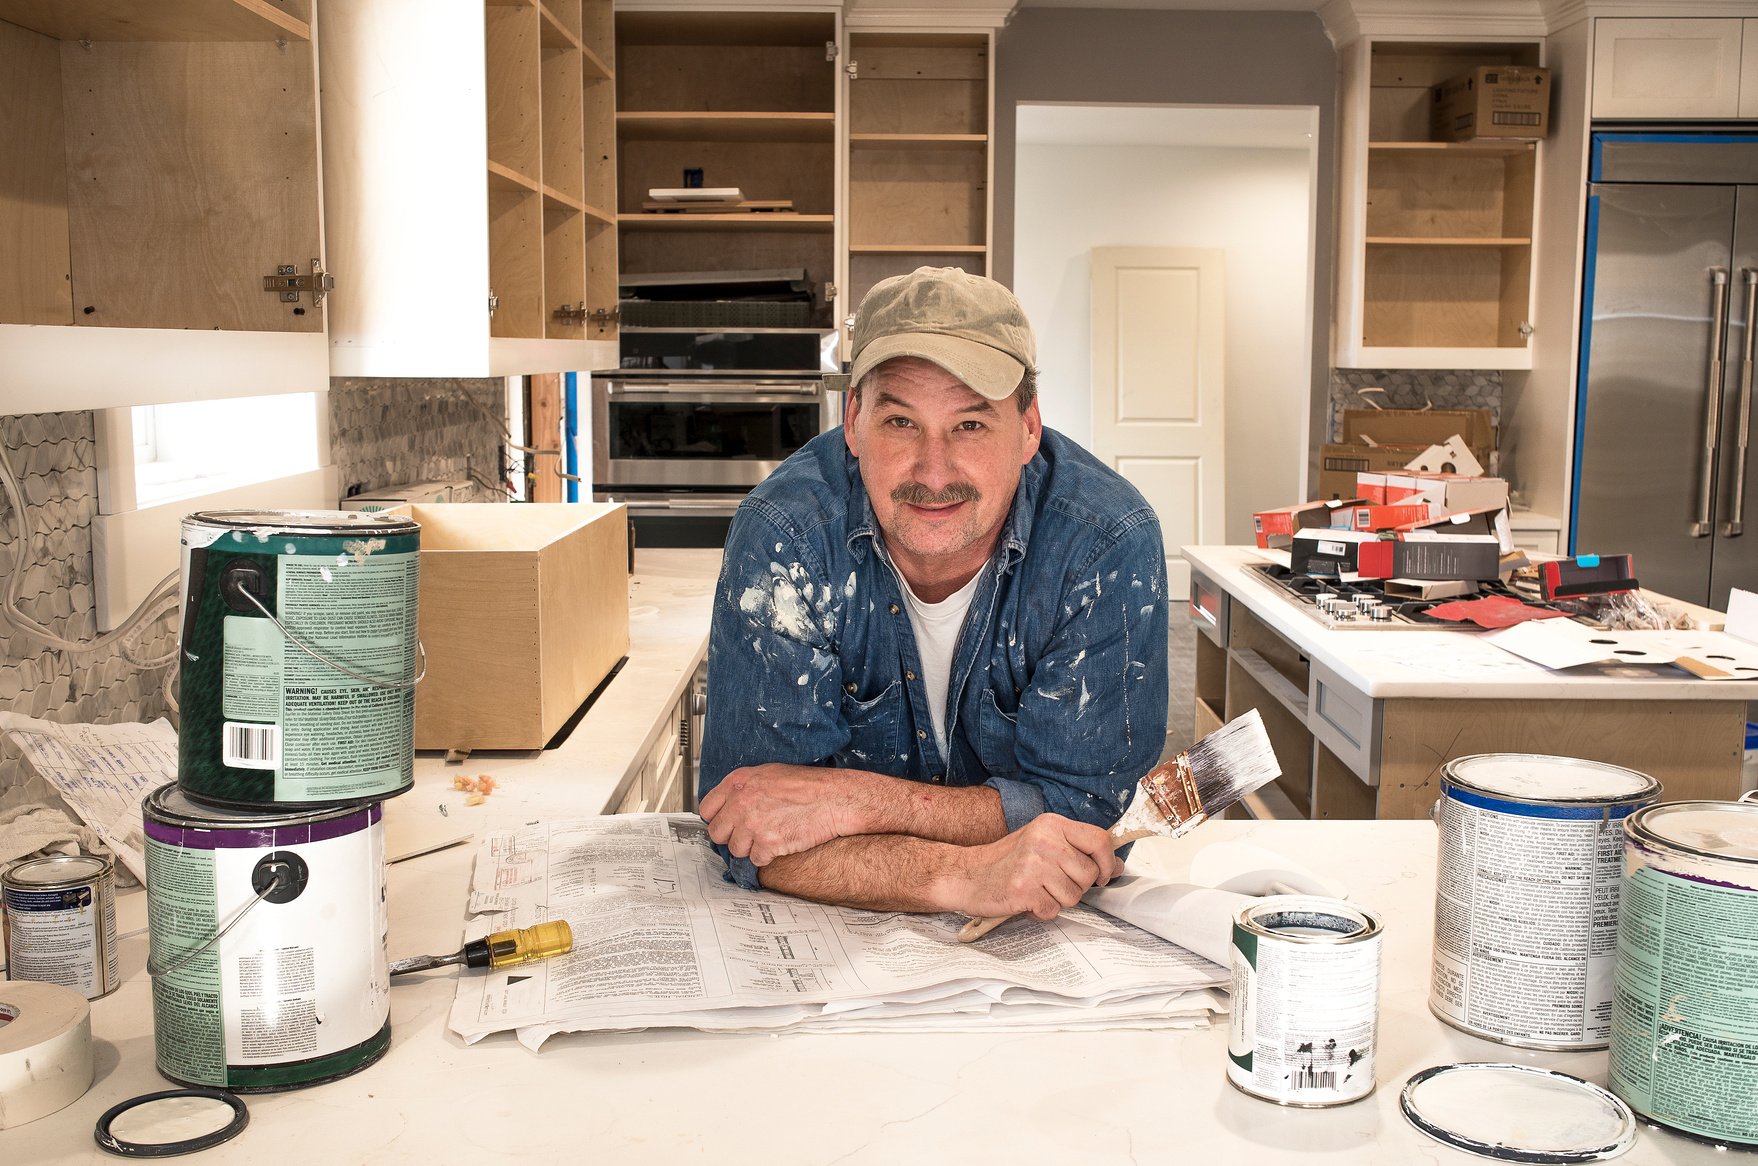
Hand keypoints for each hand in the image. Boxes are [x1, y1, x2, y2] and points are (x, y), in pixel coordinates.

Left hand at [699, 764, 862, 865]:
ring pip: (736, 850)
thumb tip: (729, 805)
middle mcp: (741, 802)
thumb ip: (744, 789)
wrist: (833, 799)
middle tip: (749, 834)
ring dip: (751, 847)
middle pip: (717, 833)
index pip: (707, 810)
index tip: (727, 823)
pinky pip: (756, 860)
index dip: (718, 819)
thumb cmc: (807, 785)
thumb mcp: (768, 774)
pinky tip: (781, 843)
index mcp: (738, 782)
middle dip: (732, 836)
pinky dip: (768, 856)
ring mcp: (752, 824)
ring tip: (771, 836)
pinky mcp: (767, 844)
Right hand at [940, 815, 1121, 920]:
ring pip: (1074, 897)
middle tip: (1051, 883)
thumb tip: (1117, 867)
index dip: (1108, 863)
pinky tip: (1026, 900)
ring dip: (1057, 901)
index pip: (1099, 840)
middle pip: (1089, 874)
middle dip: (1076, 886)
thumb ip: (1078, 851)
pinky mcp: (1024, 890)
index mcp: (1051, 824)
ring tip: (1037, 890)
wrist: (967, 874)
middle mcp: (1044, 841)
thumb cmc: (1007, 861)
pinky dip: (1041, 912)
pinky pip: (1053, 911)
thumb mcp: (1042, 843)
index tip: (1103, 876)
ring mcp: (1033, 865)